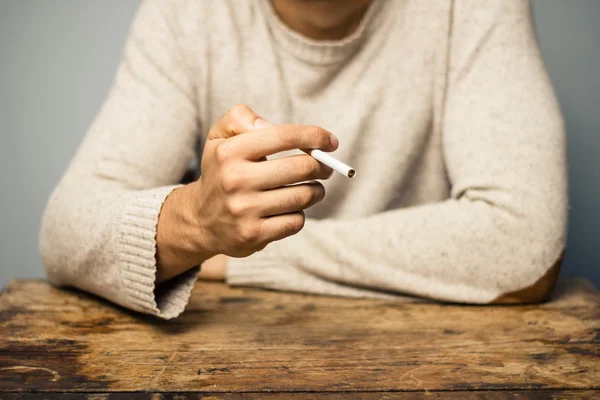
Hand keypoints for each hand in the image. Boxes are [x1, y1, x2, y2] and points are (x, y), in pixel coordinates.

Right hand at [156, 105, 336, 282]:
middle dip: (322, 166)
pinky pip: (296, 221)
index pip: (283, 136)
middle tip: (325, 167)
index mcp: (230, 152)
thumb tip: (269, 125)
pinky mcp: (254, 235)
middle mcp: (236, 180)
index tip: (331, 141)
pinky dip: (299, 214)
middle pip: (301, 167)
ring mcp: (244, 210)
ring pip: (304, 196)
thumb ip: (240, 118)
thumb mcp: (219, 137)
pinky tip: (289, 209)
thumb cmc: (222, 171)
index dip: (314, 136)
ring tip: (310, 188)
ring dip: (315, 191)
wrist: (201, 220)